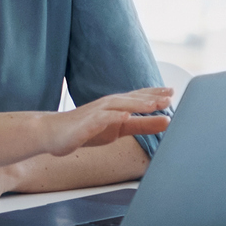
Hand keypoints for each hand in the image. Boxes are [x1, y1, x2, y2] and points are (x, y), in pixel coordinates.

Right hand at [38, 88, 172, 156]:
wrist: (52, 133)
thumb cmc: (85, 130)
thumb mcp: (119, 130)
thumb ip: (142, 125)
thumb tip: (167, 122)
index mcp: (116, 106)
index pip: (139, 97)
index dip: (155, 94)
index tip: (172, 92)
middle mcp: (107, 105)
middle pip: (131, 99)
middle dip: (150, 97)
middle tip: (169, 96)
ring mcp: (95, 113)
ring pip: (118, 105)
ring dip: (136, 104)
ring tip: (152, 104)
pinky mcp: (84, 124)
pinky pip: (100, 119)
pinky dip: (112, 116)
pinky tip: (123, 116)